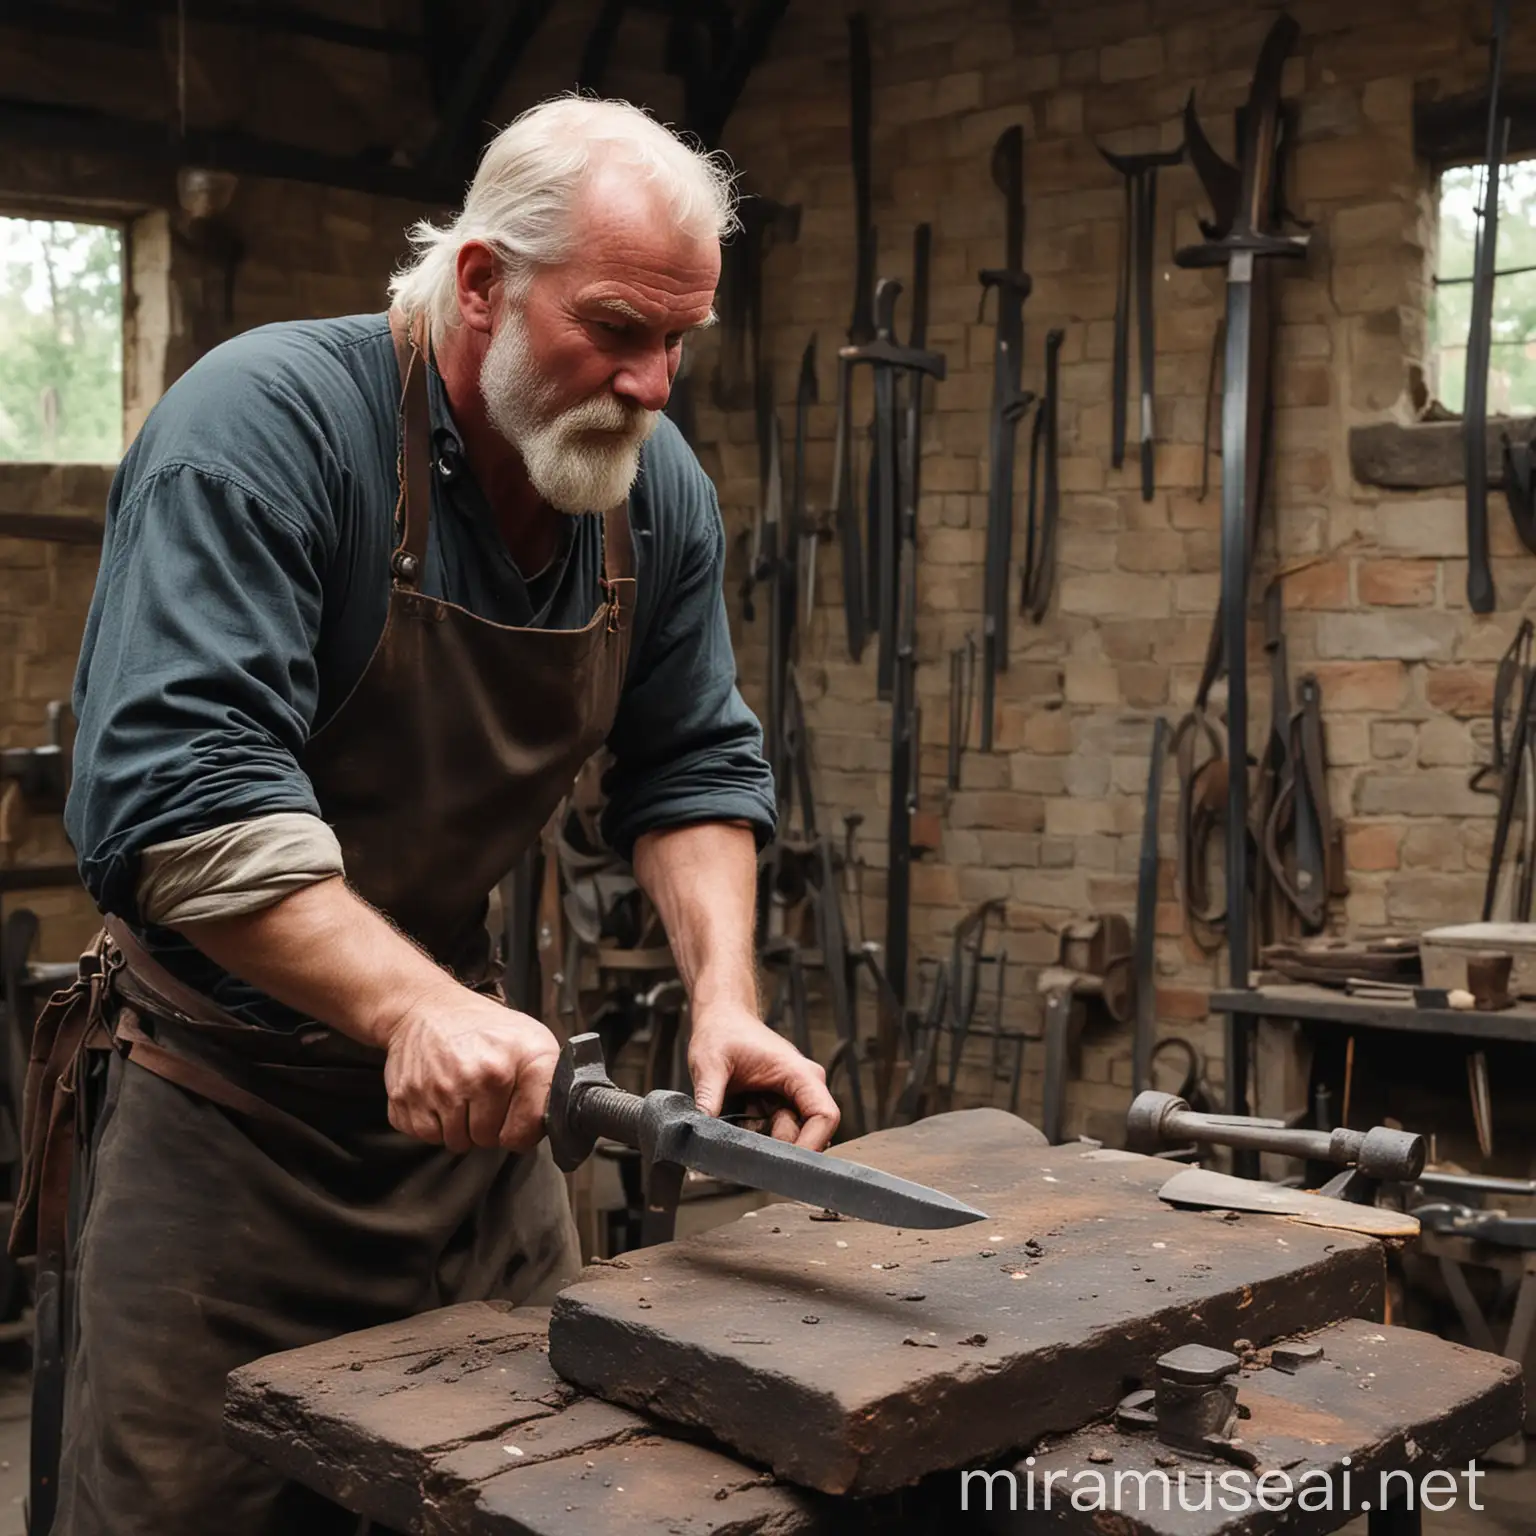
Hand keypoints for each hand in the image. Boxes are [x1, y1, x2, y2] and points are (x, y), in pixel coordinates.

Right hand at [382, 989, 558, 1153]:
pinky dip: (432, 1124)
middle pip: (487, 1140)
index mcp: (512, 1064)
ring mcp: (437, 1089)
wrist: (426, 1009)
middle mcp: (475, 1077)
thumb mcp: (531, 1040)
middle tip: (484, 1098)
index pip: (523, 1132)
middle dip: (488, 1126)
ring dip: (459, 1127)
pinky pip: (425, 1136)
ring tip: (462, 1095)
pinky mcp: (405, 1097)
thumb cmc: (483, 1028)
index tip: (517, 1117)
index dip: (522, 1130)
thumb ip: (547, 1081)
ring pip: (456, 1142)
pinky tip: (439, 1097)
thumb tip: (555, 1121)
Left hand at [689, 1004, 839, 1150]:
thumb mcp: (709, 1062)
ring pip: (787, 1137)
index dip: (810, 1144)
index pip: (825, 1116)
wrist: (721, 1019)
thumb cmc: (723, 1031)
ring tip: (738, 1117)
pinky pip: (773, 1133)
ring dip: (761, 1138)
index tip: (783, 1163)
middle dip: (775, 1145)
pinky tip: (739, 1115)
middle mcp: (803, 1087)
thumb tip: (701, 1126)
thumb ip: (708, 1094)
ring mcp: (792, 1098)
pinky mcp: (780, 1106)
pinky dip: (754, 1134)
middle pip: (805, 1134)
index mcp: (799, 1073)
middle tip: (743, 1140)